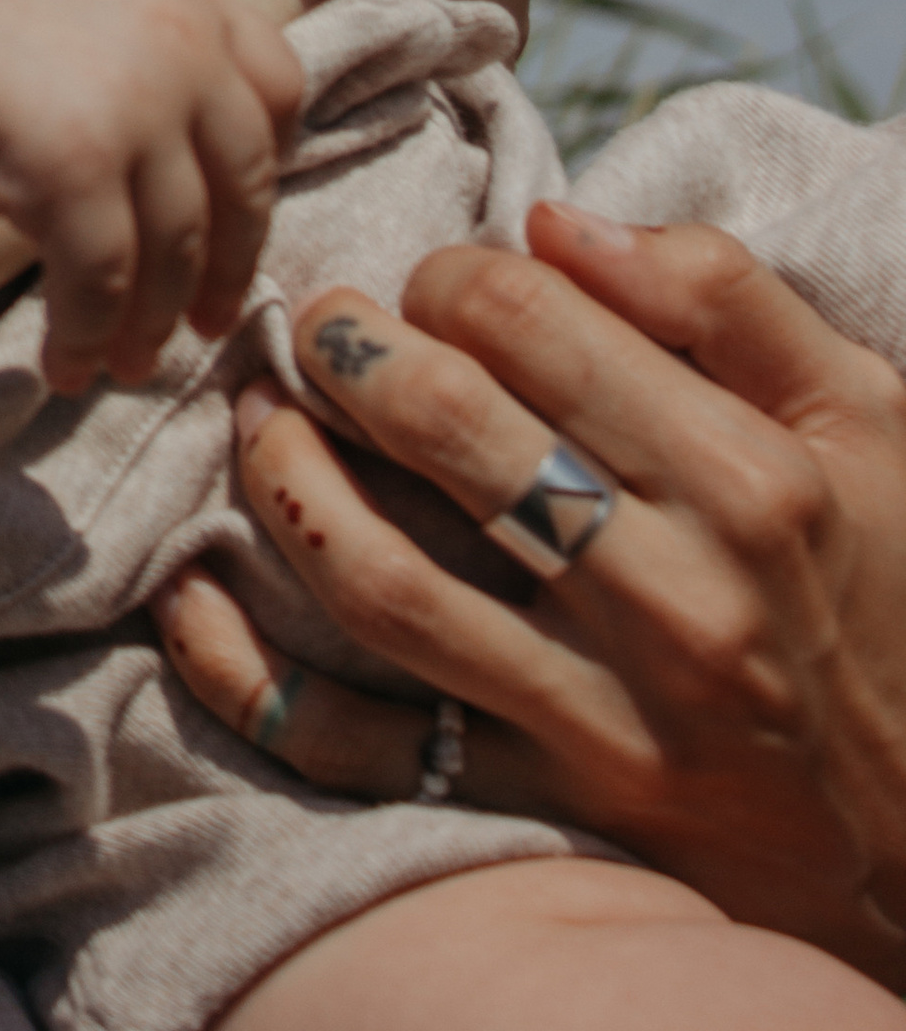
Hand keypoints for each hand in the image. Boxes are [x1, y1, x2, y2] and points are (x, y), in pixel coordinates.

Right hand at [0, 0, 302, 389]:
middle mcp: (182, 50)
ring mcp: (134, 111)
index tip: (240, 214)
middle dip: (228, 270)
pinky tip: (66, 364)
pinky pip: (103, 281)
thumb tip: (186, 151)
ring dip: (154, 324)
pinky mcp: (76, 169)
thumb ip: (154, 49)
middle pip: (242, 186)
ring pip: (176, 251)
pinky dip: (88, 335)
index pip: (279, 88)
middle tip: (207, 323)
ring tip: (125, 365)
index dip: (270, 161)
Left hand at [151, 205, 905, 983]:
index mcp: (743, 477)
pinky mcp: (547, 810)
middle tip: (315, 325)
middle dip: (343, 348)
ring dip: (285, 481)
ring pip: (380, 581)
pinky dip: (251, 677)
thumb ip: (723, 295)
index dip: (449, 275)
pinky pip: (360, 750)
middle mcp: (671, 597)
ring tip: (259, 422)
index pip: (526, 321)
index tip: (437, 284)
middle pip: (441, 428)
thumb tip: (558, 220)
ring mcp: (603, 718)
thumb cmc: (890, 588)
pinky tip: (193, 602)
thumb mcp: (866, 417)